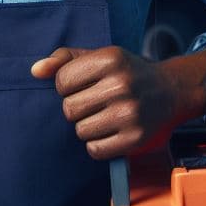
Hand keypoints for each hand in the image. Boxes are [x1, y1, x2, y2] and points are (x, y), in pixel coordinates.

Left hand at [30, 46, 200, 160]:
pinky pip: (95, 150)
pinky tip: (107, 131)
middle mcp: (121, 85)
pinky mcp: (137, 138)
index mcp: (109, 59)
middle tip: (92, 102)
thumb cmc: (124, 71)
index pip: (62, 81)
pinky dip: (96, 144)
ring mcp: (131, 113)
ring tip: (101, 115)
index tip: (81, 85)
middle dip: (75, 106)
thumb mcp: (97, 55)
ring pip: (81, 130)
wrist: (170, 88)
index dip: (66, 85)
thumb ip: (62, 59)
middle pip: (69, 108)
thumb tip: (35, 72)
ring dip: (85, 126)